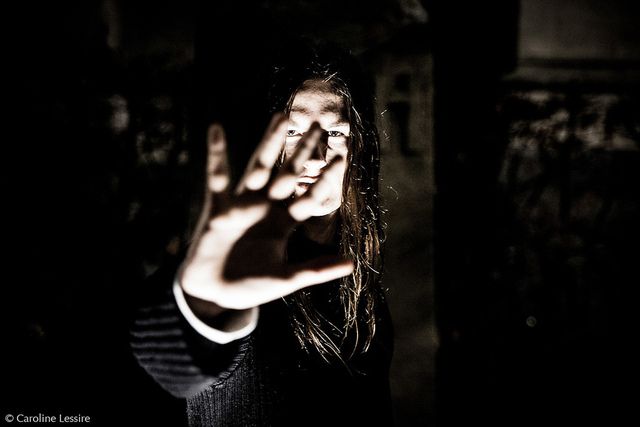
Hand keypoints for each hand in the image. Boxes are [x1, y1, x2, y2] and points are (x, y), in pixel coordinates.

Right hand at [179, 113, 352, 312]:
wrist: (214, 295)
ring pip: (258, 167)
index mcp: (284, 222)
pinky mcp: (218, 208)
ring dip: (269, 143)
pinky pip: (217, 177)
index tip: (341, 157)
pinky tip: (216, 129)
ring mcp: (242, 204)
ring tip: (282, 116)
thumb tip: (352, 264)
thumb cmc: (250, 287)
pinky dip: (216, 154)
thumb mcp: (286, 279)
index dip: (325, 178)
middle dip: (303, 151)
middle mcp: (266, 207)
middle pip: (289, 173)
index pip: (309, 195)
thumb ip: (316, 269)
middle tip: (320, 125)